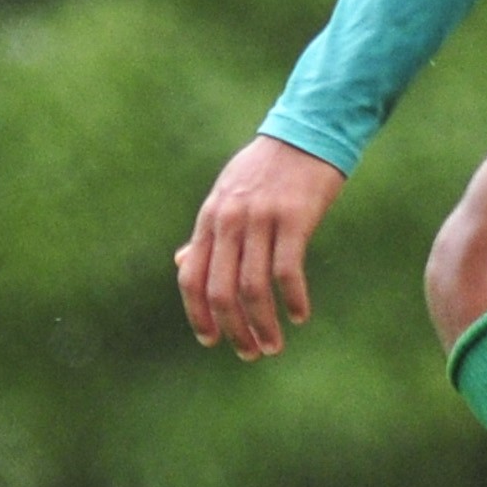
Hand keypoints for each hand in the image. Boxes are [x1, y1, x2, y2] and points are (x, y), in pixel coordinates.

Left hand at [178, 135, 348, 362]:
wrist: (305, 133)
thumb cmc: (264, 170)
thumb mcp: (225, 196)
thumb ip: (206, 234)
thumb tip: (181, 263)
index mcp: (209, 218)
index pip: (191, 277)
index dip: (197, 314)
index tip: (210, 340)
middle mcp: (229, 220)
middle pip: (221, 290)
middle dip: (233, 329)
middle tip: (250, 353)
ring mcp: (260, 219)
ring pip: (253, 288)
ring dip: (263, 325)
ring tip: (274, 345)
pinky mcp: (294, 218)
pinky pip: (288, 270)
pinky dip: (293, 299)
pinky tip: (300, 315)